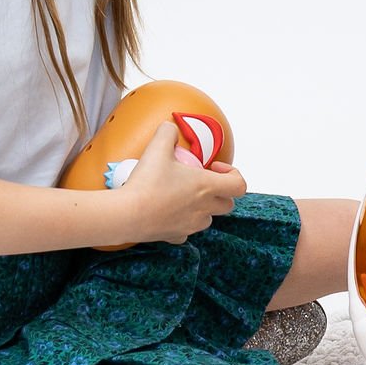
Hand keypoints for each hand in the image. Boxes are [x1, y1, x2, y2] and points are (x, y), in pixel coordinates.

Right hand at [118, 122, 246, 243]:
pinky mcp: (174, 236)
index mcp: (207, 186)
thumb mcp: (158, 146)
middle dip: (218, 192)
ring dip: (202, 207)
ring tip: (183, 195)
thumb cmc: (146, 182)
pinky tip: (168, 212)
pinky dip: (182, 222)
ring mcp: (190, 225)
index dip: (232, 174)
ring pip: (207, 218)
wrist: (126, 214)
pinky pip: (186, 232)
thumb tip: (169, 128)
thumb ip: (168, 132)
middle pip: (226, 204)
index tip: (214, 167)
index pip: (239, 185)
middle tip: (200, 181)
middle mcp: (203, 208)